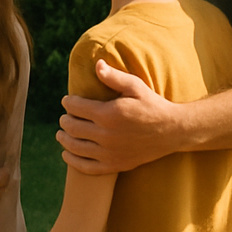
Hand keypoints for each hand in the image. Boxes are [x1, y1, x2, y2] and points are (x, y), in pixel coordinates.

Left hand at [57, 60, 180, 173]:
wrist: (171, 131)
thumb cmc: (152, 105)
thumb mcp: (135, 86)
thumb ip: (113, 76)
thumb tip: (96, 64)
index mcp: (108, 114)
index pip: (76, 108)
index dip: (68, 103)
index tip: (66, 100)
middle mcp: (106, 135)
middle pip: (73, 128)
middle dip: (65, 121)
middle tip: (63, 117)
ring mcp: (110, 153)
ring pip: (77, 148)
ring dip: (64, 140)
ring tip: (60, 134)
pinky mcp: (116, 165)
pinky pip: (88, 168)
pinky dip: (74, 161)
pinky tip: (67, 155)